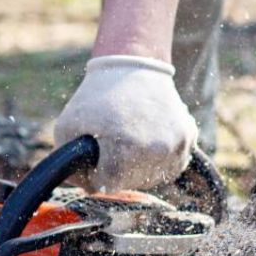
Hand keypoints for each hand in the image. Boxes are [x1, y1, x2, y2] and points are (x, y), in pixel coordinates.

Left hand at [54, 55, 197, 191]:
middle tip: (111, 141)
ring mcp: (177, 144)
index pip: (108, 184)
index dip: (95, 172)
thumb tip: (87, 190)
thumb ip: (67, 165)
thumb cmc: (97, 96)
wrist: (134, 65)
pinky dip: (159, 157)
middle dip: (117, 169)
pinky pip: (172, 164)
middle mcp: (156, 151)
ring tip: (129, 138)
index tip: (95, 153)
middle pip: (131, 183)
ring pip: (153, 177)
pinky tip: (147, 136)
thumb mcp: (67, 126)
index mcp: (125, 150)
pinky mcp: (189, 137)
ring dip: (138, 166)